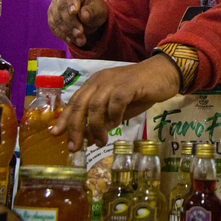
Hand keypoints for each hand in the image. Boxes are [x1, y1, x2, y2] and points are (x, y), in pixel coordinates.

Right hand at [47, 0, 107, 46]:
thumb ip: (91, 11)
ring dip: (67, 31)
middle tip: (80, 34)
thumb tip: (83, 16)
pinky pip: (53, 25)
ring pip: (56, 18)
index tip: (74, 12)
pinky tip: (70, 40)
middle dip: (71, 23)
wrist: (88, 16)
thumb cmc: (95, 9)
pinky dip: (61, 34)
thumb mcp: (99, 10)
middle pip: (62, 8)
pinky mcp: (51, 14)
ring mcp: (55, 3)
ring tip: (79, 40)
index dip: (72, 2)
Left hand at [51, 55, 180, 149]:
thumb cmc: (141, 91)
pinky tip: (117, 124)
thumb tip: (87, 139)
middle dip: (75, 127)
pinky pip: (115, 102)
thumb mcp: (118, 109)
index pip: (74, 101)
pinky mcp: (129, 85)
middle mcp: (100, 80)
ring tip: (101, 141)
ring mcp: (114, 81)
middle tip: (75, 146)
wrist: (165, 73)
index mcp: (95, 83)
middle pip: (80, 104)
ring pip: (95, 105)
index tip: (56, 135)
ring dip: (96, 127)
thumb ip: (102, 121)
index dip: (64, 119)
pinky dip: (114, 116)